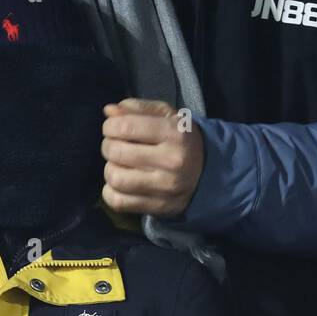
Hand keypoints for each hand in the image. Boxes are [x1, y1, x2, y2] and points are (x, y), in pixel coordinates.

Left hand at [100, 98, 203, 217]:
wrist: (207, 173)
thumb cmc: (181, 139)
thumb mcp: (167, 116)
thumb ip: (138, 108)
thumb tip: (109, 111)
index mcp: (174, 133)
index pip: (125, 127)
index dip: (110, 126)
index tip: (113, 127)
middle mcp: (171, 161)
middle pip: (116, 152)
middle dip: (108, 145)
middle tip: (115, 144)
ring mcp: (164, 187)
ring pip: (115, 178)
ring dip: (110, 168)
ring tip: (119, 163)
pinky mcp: (157, 207)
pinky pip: (118, 202)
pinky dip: (110, 191)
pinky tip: (121, 182)